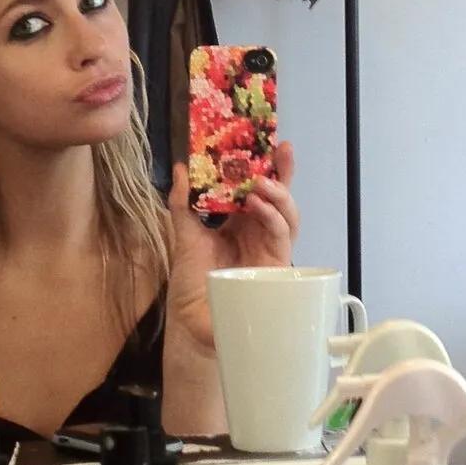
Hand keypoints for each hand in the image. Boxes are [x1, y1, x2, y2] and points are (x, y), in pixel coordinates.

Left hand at [165, 142, 298, 349]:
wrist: (193, 322)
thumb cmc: (191, 282)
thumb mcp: (183, 234)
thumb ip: (182, 203)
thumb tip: (179, 168)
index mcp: (239, 222)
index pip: (258, 188)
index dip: (266, 166)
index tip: (269, 141)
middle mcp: (257, 232)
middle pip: (279, 197)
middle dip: (284, 173)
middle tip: (282, 150)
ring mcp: (268, 249)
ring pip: (287, 215)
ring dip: (278, 195)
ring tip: (261, 182)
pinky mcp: (274, 267)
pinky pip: (281, 237)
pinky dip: (273, 218)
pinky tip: (259, 206)